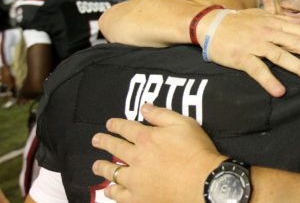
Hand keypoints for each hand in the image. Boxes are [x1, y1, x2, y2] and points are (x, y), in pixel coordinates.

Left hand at [92, 103, 225, 202]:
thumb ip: (161, 114)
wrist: (203, 182)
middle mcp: (136, 157)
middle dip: (104, 142)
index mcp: (146, 138)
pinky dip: (112, 191)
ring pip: (112, 172)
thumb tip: (143, 107)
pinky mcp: (139, 198)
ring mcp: (135, 180)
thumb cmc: (196, 150)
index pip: (125, 128)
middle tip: (96, 140)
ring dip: (102, 166)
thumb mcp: (183, 124)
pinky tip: (109, 189)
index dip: (115, 125)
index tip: (108, 124)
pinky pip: (119, 195)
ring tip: (96, 165)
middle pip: (115, 148)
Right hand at [198, 8, 299, 95]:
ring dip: (298, 66)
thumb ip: (283, 19)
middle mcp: (266, 32)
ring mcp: (254, 44)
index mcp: (273, 22)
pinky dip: (268, 80)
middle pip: (295, 42)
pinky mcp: (241, 57)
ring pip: (280, 55)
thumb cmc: (238, 22)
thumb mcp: (262, 15)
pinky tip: (280, 91)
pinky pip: (257, 69)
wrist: (210, 25)